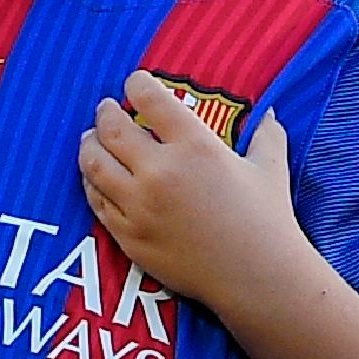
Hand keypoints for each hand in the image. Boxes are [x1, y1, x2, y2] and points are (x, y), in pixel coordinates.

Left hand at [79, 71, 298, 317]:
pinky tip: (95, 177)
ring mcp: (139, 206)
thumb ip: (266, 134)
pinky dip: (92, 183)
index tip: (135, 82)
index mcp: (195, 146)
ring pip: (94, 165)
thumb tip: (269, 112)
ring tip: (90, 139)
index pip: (151, 99)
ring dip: (89, 146)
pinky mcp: (128, 236)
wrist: (256, 277)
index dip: (137, 84)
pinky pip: (97, 201)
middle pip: (112, 129)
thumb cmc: (267, 220)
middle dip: (105, 113)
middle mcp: (160, 172)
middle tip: (105, 109)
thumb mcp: (270, 168)